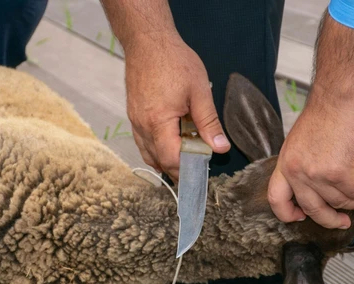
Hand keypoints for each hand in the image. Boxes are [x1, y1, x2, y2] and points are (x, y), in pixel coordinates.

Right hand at [123, 35, 229, 180]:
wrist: (148, 42)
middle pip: (159, 161)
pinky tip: (170, 146)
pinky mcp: (133, 116)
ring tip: (186, 160)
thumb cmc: (173, 61)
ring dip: (166, 161)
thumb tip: (220, 147)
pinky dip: (156, 150)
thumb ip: (209, 123)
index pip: (171, 159)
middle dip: (178, 169)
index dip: (188, 170)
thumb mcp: (199, 92)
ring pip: (148, 154)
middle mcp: (142, 126)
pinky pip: (143, 142)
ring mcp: (135, 122)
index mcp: (158, 122)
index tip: (203, 171)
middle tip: (198, 168)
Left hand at [268, 96, 353, 228]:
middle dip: (330, 220)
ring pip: (340, 201)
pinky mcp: (339, 173)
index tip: (300, 217)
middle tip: (343, 222)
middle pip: (312, 209)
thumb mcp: (300, 142)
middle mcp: (297, 172)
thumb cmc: (327, 113)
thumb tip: (318, 185)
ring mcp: (317, 175)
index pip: (277, 199)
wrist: (341, 98)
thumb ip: (303, 164)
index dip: (288, 213)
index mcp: (285, 164)